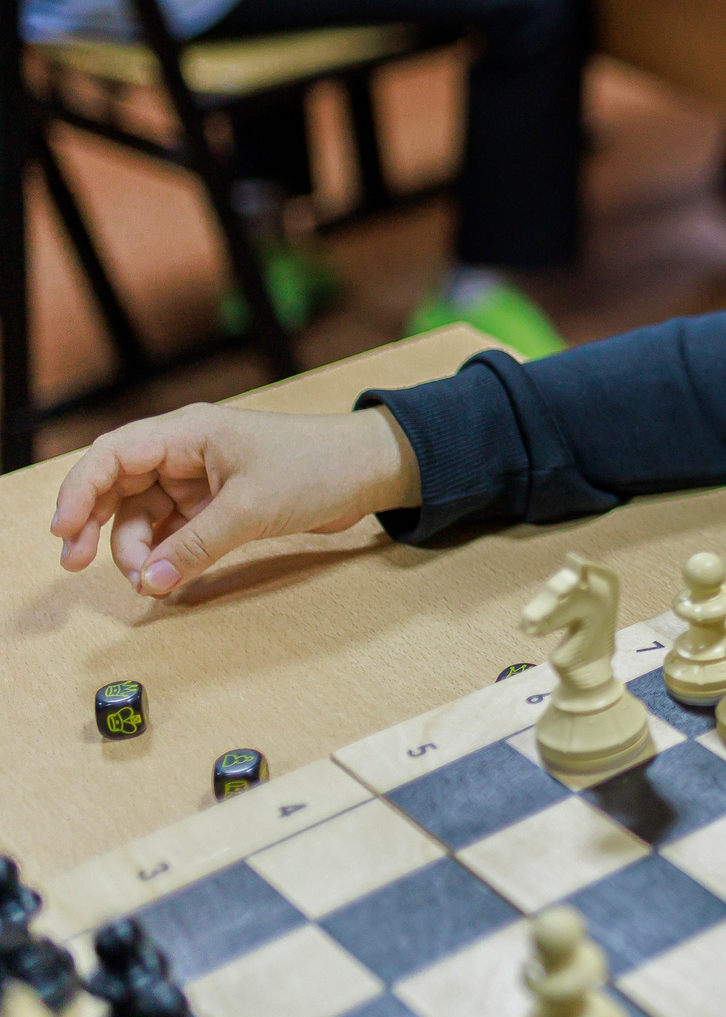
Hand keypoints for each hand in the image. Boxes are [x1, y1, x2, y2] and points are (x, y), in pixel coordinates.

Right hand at [52, 405, 422, 596]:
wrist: (369, 471)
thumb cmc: (316, 467)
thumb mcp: (252, 507)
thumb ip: (199, 545)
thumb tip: (152, 582)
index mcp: (187, 434)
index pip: (113, 455)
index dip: (80, 491)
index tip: (64, 532)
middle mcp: (186, 453)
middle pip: (119, 487)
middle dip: (98, 526)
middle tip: (80, 566)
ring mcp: (202, 480)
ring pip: (146, 516)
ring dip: (139, 549)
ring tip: (149, 581)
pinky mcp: (220, 504)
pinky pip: (176, 530)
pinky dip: (167, 554)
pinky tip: (166, 578)